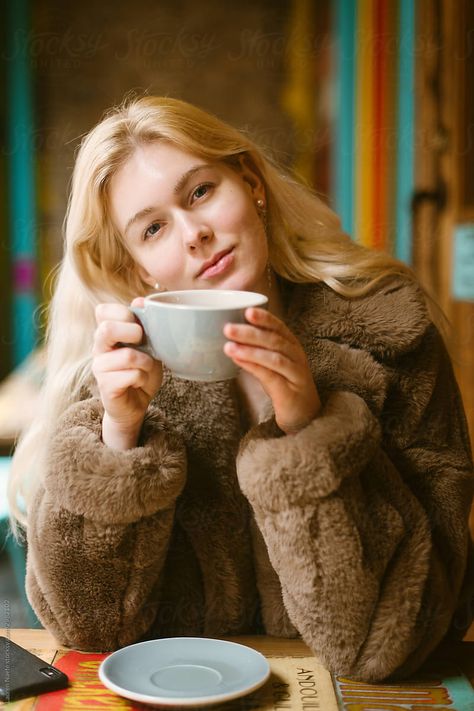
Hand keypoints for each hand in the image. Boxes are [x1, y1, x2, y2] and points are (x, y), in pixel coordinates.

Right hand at [92, 299, 162, 447]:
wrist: (135, 404)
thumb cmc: (141, 371)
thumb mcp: (148, 345)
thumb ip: (144, 324)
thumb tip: (141, 299)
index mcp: (107, 334)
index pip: (103, 310)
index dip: (123, 313)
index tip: (138, 325)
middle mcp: (99, 348)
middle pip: (107, 329)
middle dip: (133, 332)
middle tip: (143, 342)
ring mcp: (100, 368)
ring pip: (127, 355)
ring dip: (146, 361)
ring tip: (147, 367)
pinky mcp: (106, 386)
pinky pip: (131, 375)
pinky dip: (143, 378)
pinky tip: (140, 382)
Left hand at [223, 308, 320, 433]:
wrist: (304, 416)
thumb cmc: (284, 386)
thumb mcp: (270, 365)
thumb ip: (256, 351)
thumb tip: (231, 338)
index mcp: (292, 346)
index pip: (279, 327)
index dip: (264, 318)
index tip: (246, 310)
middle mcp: (296, 356)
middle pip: (274, 340)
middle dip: (250, 332)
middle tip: (228, 328)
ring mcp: (296, 373)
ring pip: (274, 357)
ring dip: (250, 350)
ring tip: (229, 346)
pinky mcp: (290, 391)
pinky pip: (271, 376)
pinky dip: (254, 366)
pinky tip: (239, 361)